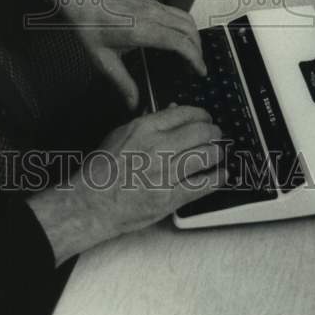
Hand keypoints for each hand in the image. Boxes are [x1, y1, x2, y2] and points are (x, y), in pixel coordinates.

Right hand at [26, 105, 225, 264]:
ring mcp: (166, 173)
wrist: (92, 202)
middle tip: (217, 134)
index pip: (184, 113)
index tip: (205, 117)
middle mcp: (158, 147)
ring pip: (206, 155)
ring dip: (217, 152)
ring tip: (219, 152)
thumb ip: (147, 122)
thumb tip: (171, 111)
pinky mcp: (171, 197)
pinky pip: (203, 185)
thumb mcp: (120, 134)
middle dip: (214, 131)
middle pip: (201, 131)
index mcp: (144, 128)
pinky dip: (218, 178)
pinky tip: (223, 174)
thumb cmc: (102, 169)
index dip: (201, 114)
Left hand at [55, 0, 204, 108]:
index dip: (194, 57)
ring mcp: (152, 5)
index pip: (179, 42)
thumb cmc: (89, 25)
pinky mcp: (151, 0)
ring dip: (194, 36)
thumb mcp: (103, 59)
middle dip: (198, 50)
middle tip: (197, 67)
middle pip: (188, 29)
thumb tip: (133, 103)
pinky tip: (178, 38)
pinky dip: (185, 26)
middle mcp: (150, 15)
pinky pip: (176, 12)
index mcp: (140, 30)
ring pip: (186, 18)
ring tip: (191, 54)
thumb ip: (122, 82)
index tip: (200, 71)